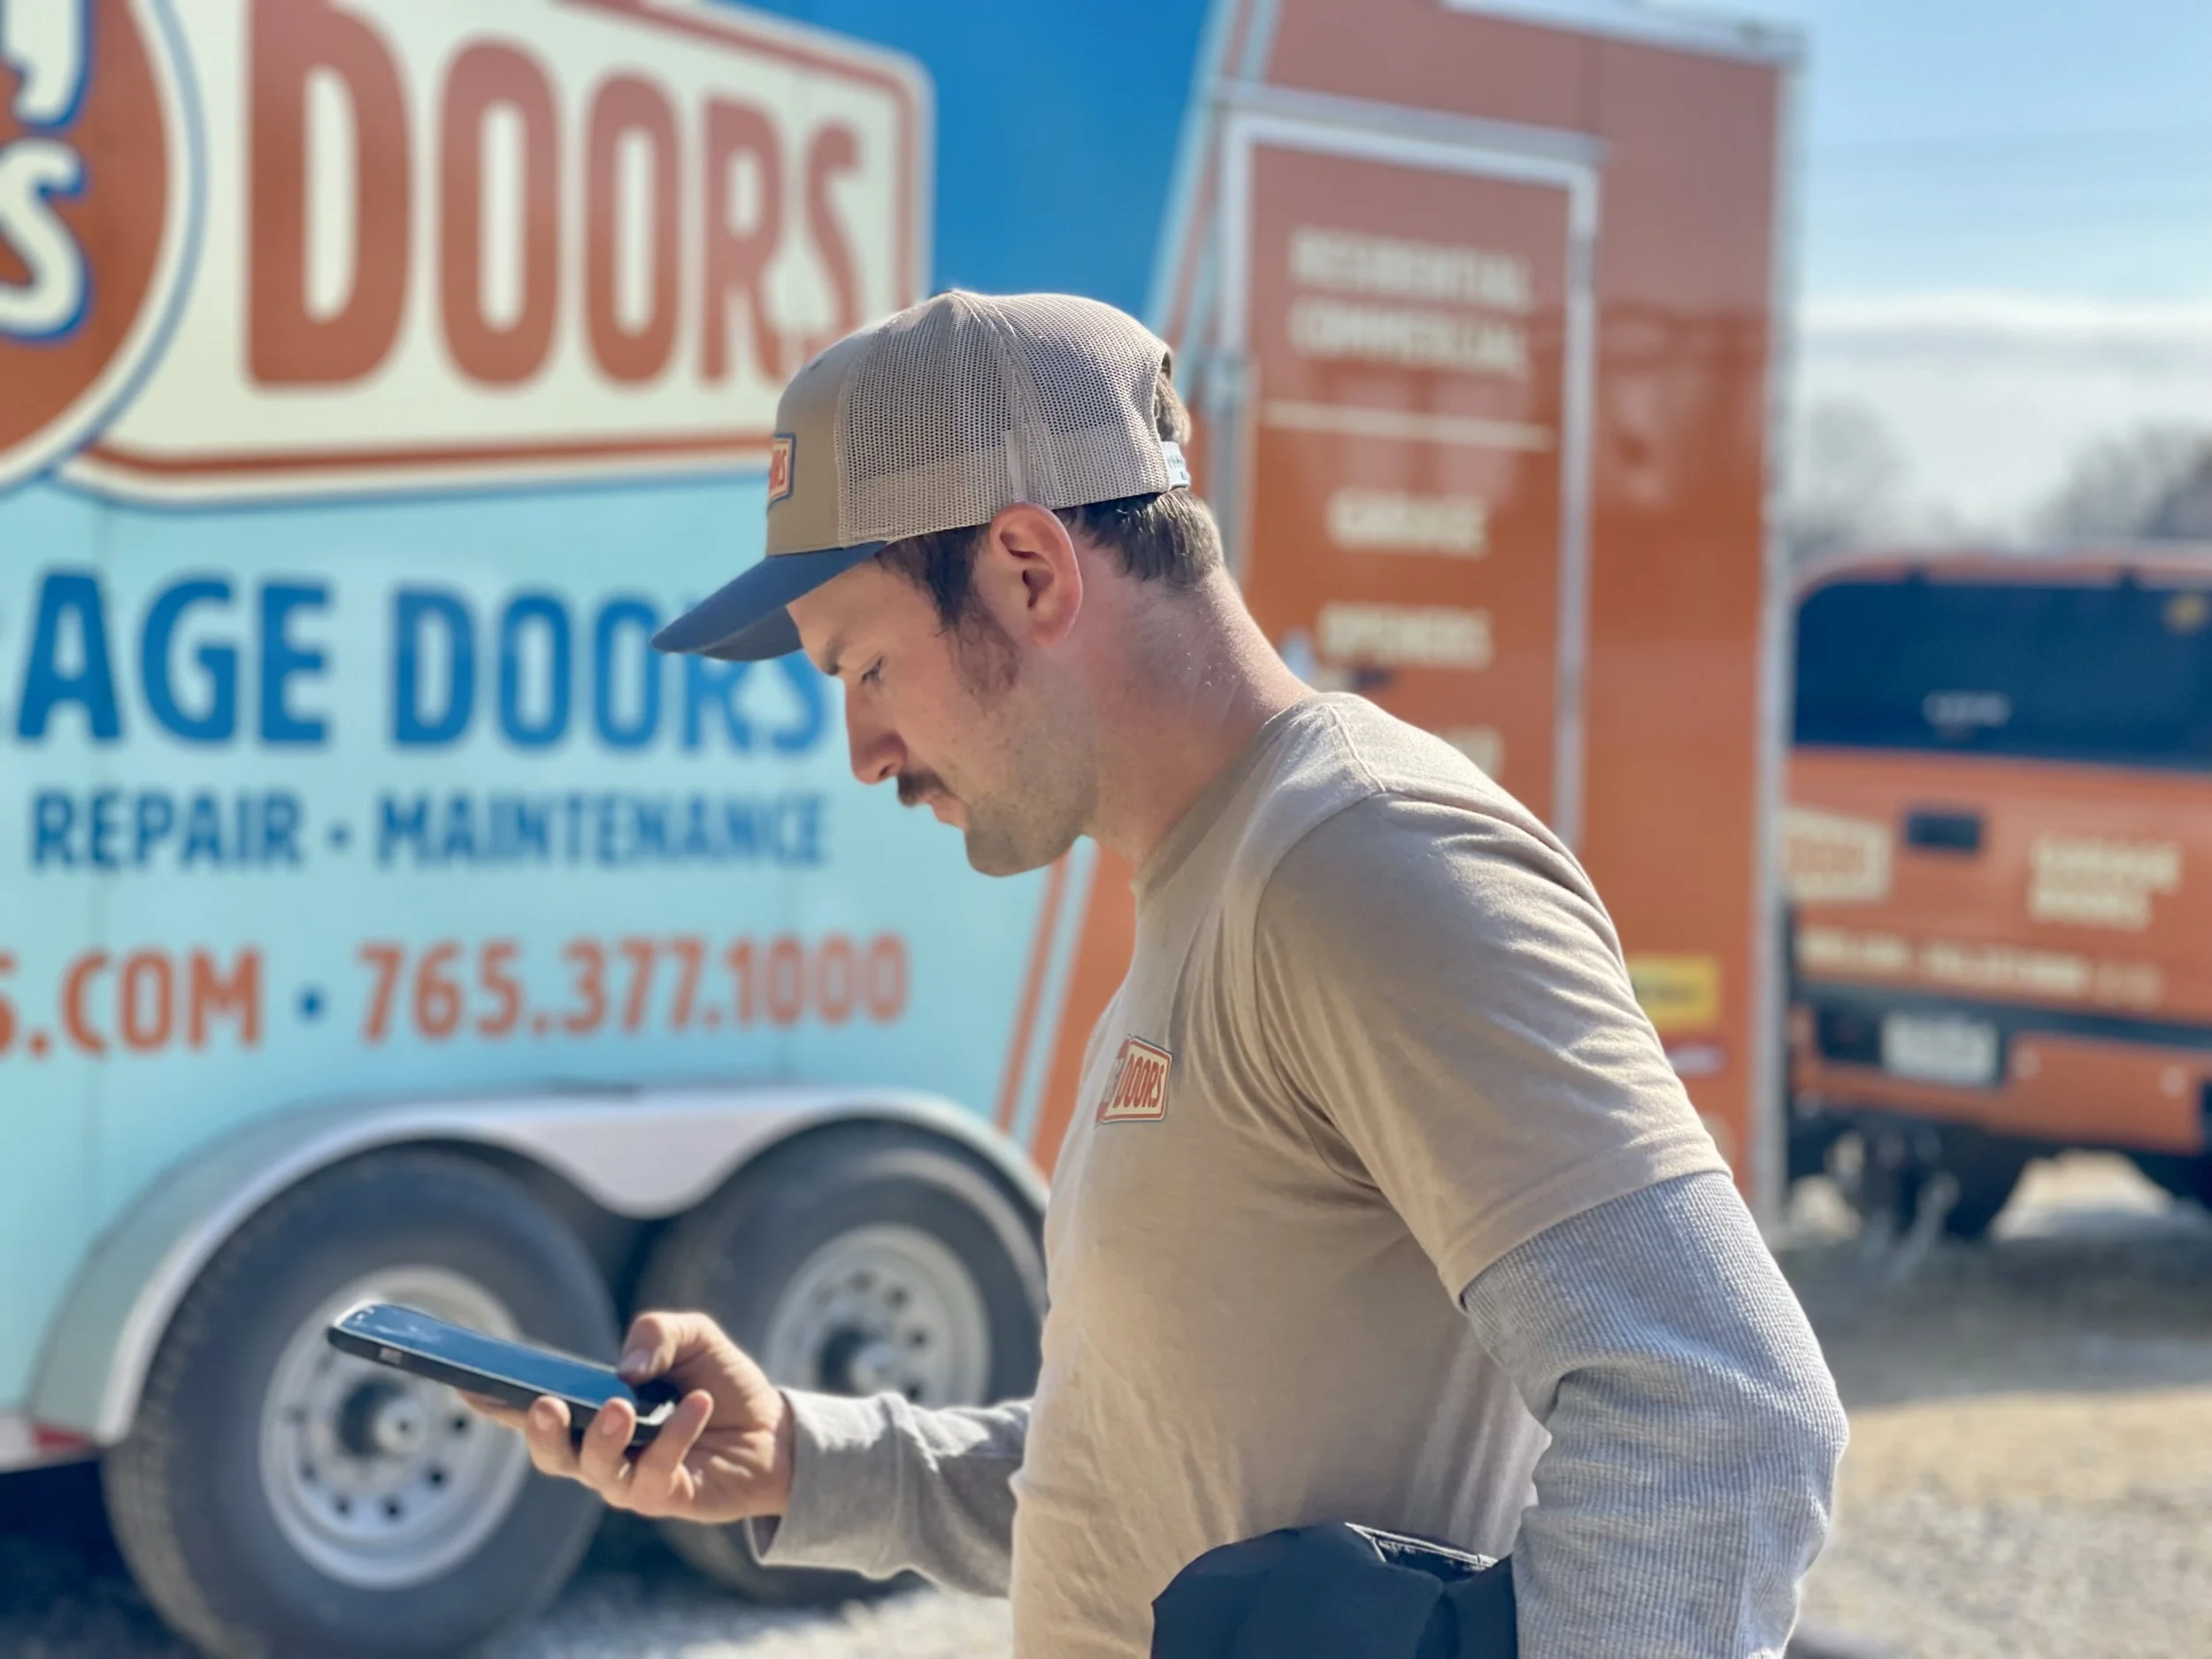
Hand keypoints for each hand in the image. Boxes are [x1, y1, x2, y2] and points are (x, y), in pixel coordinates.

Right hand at [463, 1310, 794, 1521]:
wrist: (776, 1428)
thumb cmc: (720, 1381)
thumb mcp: (693, 1336)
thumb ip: (655, 1335)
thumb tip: (624, 1371)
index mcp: (595, 1410)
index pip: (535, 1410)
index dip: (497, 1403)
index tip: (466, 1384)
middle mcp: (603, 1451)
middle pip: (552, 1455)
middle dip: (540, 1432)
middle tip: (547, 1404)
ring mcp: (631, 1479)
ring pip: (596, 1471)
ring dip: (605, 1437)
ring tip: (624, 1406)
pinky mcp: (666, 1498)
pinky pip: (656, 1474)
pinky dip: (674, 1435)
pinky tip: (696, 1405)